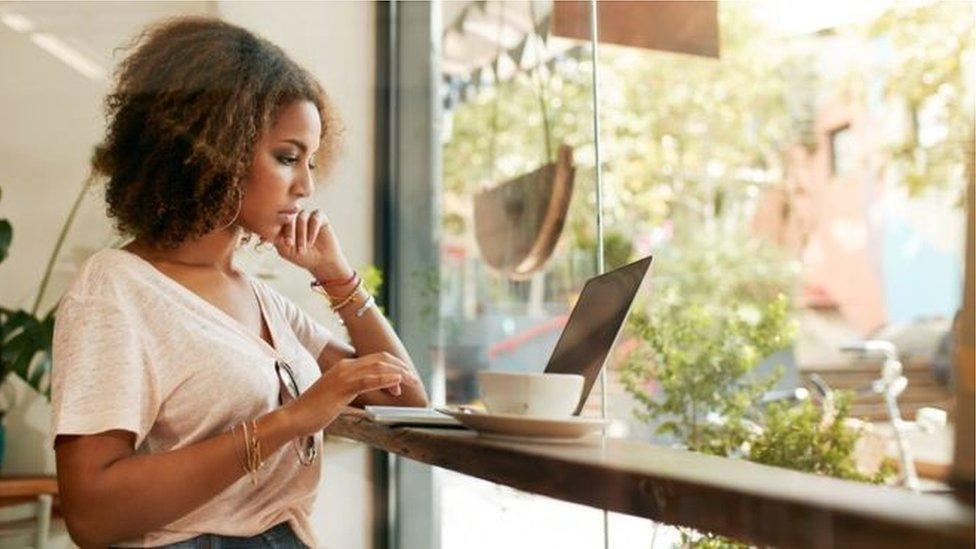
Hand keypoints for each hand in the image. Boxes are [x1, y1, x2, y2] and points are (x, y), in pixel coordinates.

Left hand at [273, 209, 350, 276]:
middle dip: (289, 231)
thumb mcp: (284, 249)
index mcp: (284, 223)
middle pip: (289, 216)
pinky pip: (315, 218)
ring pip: (302, 217)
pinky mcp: (320, 216)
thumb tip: (268, 228)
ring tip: (303, 248)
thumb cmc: (301, 256)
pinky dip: (312, 230)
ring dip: (301, 234)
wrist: (321, 262)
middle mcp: (296, 217)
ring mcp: (308, 215)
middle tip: (290, 244)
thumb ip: (276, 238)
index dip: (278, 229)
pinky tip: (311, 241)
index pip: (279, 219)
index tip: (281, 242)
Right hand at [283, 352, 421, 435]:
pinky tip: (397, 383)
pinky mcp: (342, 387)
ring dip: (398, 373)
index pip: (375, 360)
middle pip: (381, 360)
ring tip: (411, 381)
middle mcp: (346, 366)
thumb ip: (354, 393)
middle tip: (413, 379)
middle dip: (400, 367)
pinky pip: (368, 380)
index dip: (393, 366)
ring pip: (378, 367)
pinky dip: (385, 379)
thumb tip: (371, 398)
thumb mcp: (339, 398)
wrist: (294, 417)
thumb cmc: (314, 411)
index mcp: (345, 367)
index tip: (405, 378)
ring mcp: (343, 375)